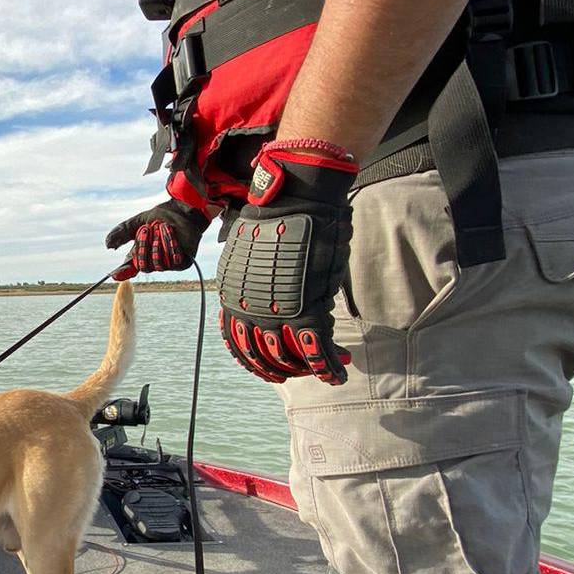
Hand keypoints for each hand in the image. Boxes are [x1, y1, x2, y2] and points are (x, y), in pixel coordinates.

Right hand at [105, 199, 211, 280]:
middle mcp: (154, 262)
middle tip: (146, 229)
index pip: (130, 269)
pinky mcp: (183, 262)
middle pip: (144, 266)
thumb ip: (122, 232)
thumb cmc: (161, 217)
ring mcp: (169, 265)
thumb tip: (108, 245)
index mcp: (143, 255)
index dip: (122, 273)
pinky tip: (171, 231)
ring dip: (158, 243)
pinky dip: (170, 244)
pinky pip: (173, 260)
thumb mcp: (138, 222)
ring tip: (162, 227)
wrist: (181, 210)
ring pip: (158, 264)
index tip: (114, 274)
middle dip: (143, 246)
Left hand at [218, 144, 357, 384]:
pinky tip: (340, 372)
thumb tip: (265, 288)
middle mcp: (250, 309)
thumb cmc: (275, 219)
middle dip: (279, 369)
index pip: (236, 341)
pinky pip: (317, 351)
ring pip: (289, 357)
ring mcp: (278, 311)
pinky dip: (330, 367)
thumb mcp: (250, 254)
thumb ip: (253, 279)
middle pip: (261, 355)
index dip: (252, 359)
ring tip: (323, 369)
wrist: (294, 199)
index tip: (266, 365)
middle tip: (293, 373)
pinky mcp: (308, 310)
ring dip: (306, 369)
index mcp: (233, 295)